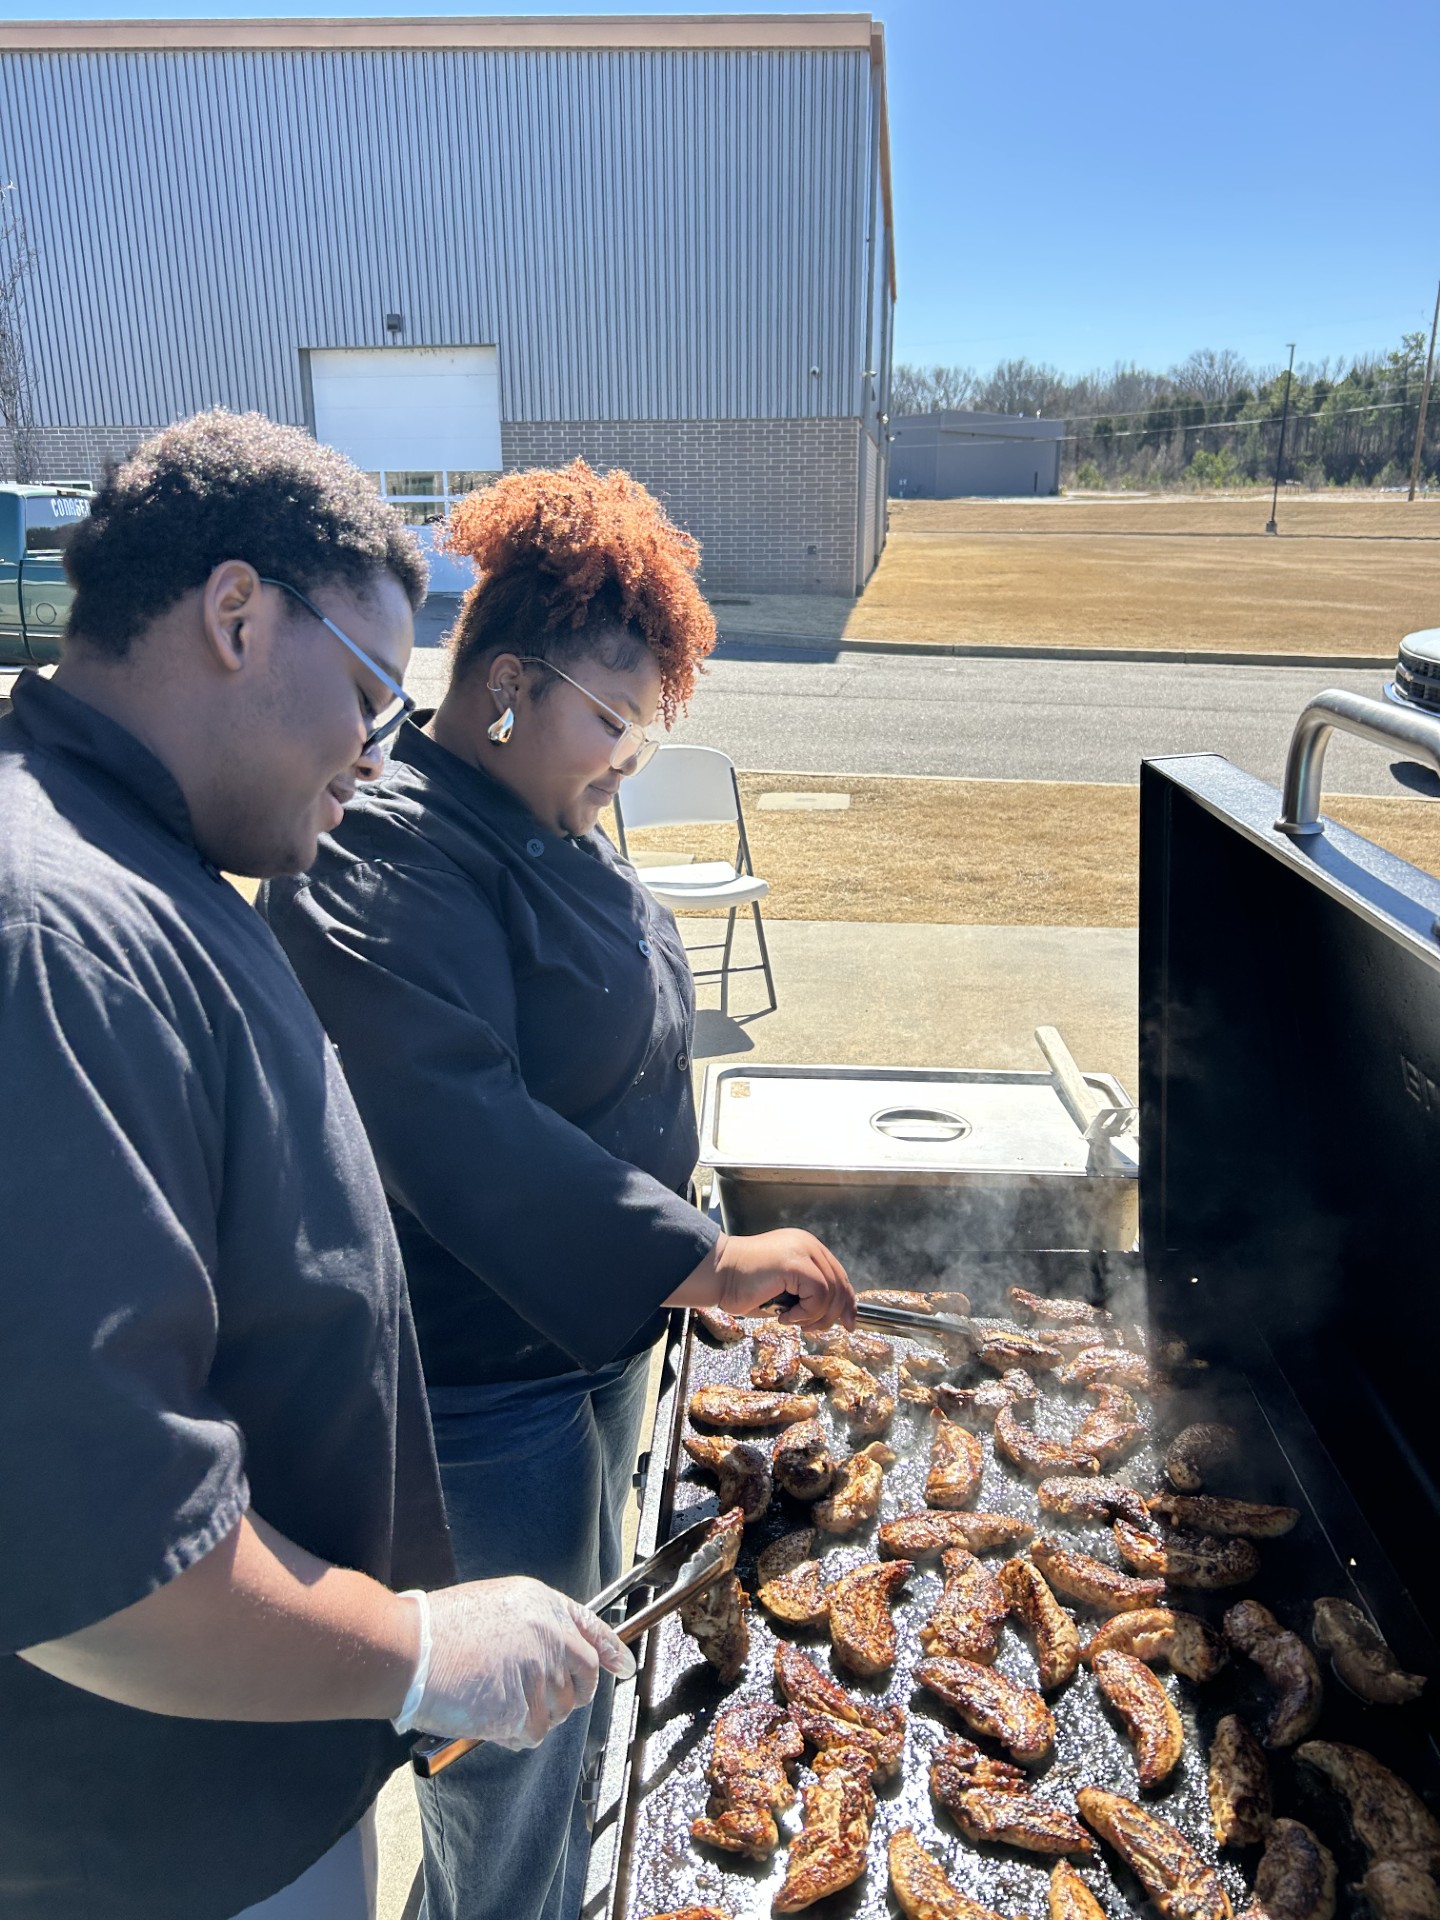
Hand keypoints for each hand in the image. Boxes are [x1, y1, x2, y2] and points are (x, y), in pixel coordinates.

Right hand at [412, 1577, 634, 1749]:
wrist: (411, 1651)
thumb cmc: (441, 1629)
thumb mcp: (498, 1606)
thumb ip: (532, 1628)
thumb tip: (550, 1659)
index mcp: (543, 1606)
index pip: (591, 1629)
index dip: (611, 1650)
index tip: (624, 1667)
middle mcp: (549, 1637)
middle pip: (584, 1677)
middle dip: (573, 1694)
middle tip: (550, 1702)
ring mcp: (538, 1674)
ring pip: (557, 1712)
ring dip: (535, 1716)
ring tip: (498, 1702)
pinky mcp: (521, 1709)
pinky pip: (530, 1734)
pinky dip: (513, 1735)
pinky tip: (489, 1719)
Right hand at [671, 1229, 854, 1330]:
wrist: (717, 1274)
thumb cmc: (742, 1286)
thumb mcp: (783, 1291)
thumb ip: (807, 1296)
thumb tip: (833, 1316)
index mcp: (806, 1248)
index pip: (838, 1275)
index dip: (847, 1301)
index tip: (848, 1323)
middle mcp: (808, 1245)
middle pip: (841, 1283)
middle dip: (836, 1313)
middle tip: (817, 1330)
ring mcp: (803, 1251)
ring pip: (831, 1292)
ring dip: (813, 1316)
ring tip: (791, 1320)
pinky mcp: (796, 1263)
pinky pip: (818, 1294)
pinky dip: (805, 1312)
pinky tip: (783, 1315)